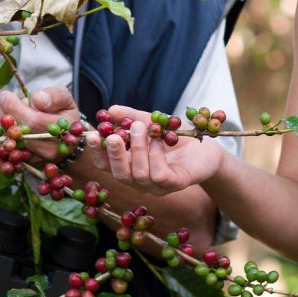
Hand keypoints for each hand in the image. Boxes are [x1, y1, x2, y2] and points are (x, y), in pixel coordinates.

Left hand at [0, 87, 79, 161]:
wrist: (67, 143)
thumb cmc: (65, 117)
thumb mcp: (66, 100)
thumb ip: (54, 96)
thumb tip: (36, 99)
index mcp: (61, 132)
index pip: (32, 121)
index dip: (14, 107)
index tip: (6, 95)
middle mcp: (48, 150)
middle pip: (17, 132)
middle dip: (5, 113)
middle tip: (4, 99)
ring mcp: (35, 160)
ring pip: (8, 141)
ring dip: (2, 124)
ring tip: (9, 110)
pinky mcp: (24, 164)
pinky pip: (5, 150)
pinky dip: (2, 135)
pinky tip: (8, 125)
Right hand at [86, 105, 225, 195]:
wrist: (205, 147)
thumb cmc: (174, 138)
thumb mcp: (150, 122)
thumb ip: (130, 116)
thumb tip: (109, 110)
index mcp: (129, 166)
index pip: (106, 165)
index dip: (97, 152)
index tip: (92, 135)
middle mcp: (139, 180)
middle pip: (119, 174)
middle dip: (115, 154)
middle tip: (114, 136)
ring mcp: (157, 186)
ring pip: (139, 175)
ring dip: (138, 150)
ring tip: (142, 127)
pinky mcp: (175, 184)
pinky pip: (160, 175)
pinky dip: (156, 156)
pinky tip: (159, 141)